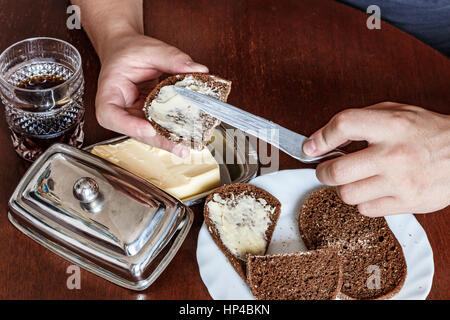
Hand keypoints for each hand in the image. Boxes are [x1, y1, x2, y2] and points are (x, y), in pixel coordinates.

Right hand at [95, 32, 208, 156]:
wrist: (127, 50)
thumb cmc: (129, 50)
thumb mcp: (149, 49)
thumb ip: (172, 58)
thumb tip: (198, 69)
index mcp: (109, 92)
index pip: (110, 115)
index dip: (128, 126)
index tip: (148, 128)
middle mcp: (120, 109)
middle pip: (134, 131)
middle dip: (158, 140)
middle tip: (179, 146)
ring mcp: (134, 115)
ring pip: (149, 134)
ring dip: (167, 141)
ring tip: (187, 146)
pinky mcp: (148, 116)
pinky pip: (158, 127)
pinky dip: (172, 132)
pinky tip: (187, 137)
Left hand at [303, 102, 449, 215]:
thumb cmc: (426, 132)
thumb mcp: (395, 112)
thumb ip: (357, 121)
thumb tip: (318, 140)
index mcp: (391, 125)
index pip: (343, 126)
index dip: (320, 138)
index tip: (310, 147)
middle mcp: (394, 154)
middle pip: (336, 171)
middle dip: (323, 172)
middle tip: (326, 169)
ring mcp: (401, 182)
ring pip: (347, 194)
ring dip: (344, 188)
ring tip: (354, 179)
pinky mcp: (407, 203)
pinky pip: (365, 209)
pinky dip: (363, 201)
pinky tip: (372, 190)